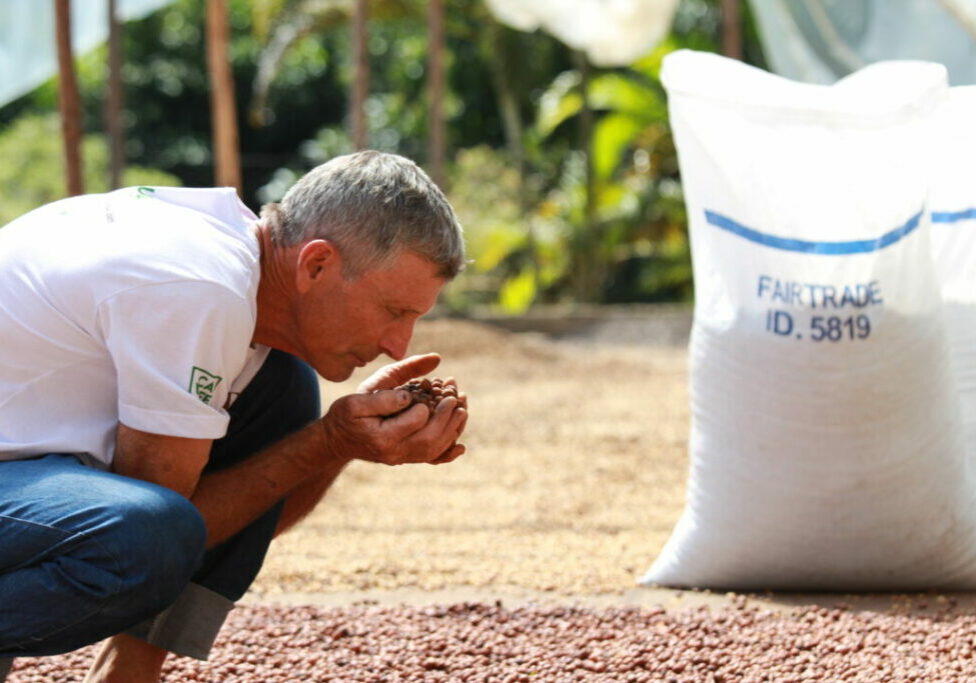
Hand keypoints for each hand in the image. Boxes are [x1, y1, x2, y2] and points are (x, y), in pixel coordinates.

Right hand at [322, 354, 467, 465]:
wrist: (337, 441)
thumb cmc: (345, 417)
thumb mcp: (356, 400)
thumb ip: (384, 398)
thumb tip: (410, 395)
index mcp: (382, 437)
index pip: (415, 422)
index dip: (427, 406)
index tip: (434, 389)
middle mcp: (394, 452)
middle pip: (429, 439)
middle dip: (447, 417)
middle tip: (456, 398)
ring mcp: (401, 458)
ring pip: (434, 450)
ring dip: (452, 429)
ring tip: (463, 409)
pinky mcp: (406, 459)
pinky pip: (430, 460)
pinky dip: (447, 454)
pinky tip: (460, 447)